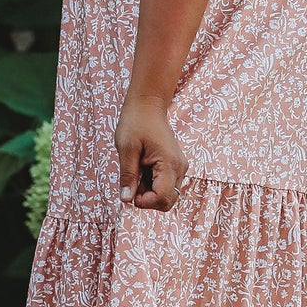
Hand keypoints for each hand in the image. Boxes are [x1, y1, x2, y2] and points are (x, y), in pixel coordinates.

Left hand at [114, 93, 188, 210]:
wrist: (148, 104)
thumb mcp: (127, 148)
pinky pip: (167, 185)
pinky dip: (153, 185)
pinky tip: (143, 169)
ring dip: (150, 192)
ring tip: (137, 172)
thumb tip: (126, 200)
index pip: (162, 198)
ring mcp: (179, 167)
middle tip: (133, 183)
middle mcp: (180, 167)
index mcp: (169, 163)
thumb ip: (128, 175)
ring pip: (168, 195)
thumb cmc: (136, 122)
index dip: (144, 202)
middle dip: (148, 200)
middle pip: (168, 201)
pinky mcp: (176, 165)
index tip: (130, 190)